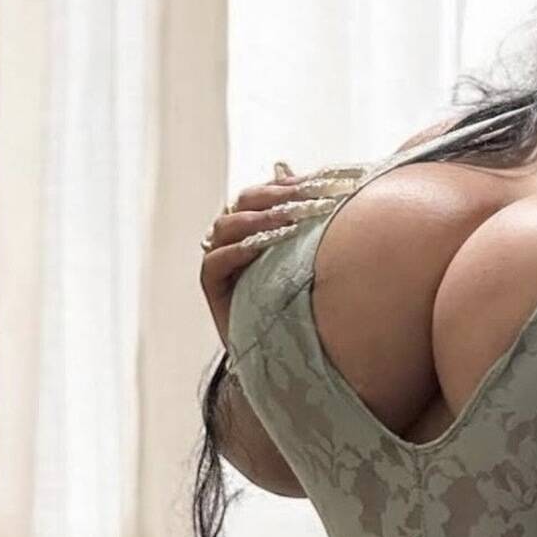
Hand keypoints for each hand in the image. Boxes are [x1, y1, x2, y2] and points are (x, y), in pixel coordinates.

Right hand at [198, 161, 364, 344]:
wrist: (292, 354)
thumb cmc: (304, 303)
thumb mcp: (314, 259)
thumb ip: (312, 222)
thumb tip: (319, 187)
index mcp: (262, 223)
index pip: (270, 191)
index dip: (293, 183)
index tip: (323, 181)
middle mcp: (239, 236)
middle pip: (248, 201)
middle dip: (279, 195)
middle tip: (309, 196)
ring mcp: (223, 259)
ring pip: (229, 226)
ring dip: (259, 219)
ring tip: (288, 218)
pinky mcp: (213, 286)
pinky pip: (216, 261)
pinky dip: (237, 250)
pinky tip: (261, 246)